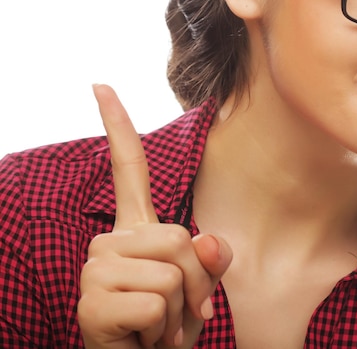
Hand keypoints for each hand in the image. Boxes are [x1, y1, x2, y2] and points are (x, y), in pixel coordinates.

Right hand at [78, 85, 231, 348]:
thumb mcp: (200, 290)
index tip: (100, 85)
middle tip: (181, 313)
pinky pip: (156, 304)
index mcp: (135, 229)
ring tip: (157, 328)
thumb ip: (212, 261)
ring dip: (179, 312)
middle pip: (180, 237)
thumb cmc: (169, 327)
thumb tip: (212, 241)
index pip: (128, 168)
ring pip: (172, 272)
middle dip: (196, 282)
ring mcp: (96, 268)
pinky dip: (163, 331)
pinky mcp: (91, 301)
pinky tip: (142, 339)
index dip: (117, 126)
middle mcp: (109, 241)